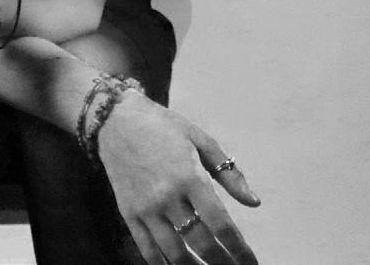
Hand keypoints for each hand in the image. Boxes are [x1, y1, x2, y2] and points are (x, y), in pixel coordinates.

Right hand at [98, 95, 259, 264]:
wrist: (115, 119)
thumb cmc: (162, 125)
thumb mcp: (198, 138)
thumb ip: (227, 171)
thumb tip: (254, 202)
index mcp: (190, 176)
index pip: (221, 224)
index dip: (240, 248)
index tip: (251, 261)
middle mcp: (169, 196)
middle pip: (202, 243)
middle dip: (223, 262)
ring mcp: (146, 207)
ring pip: (175, 253)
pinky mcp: (129, 213)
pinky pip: (147, 249)